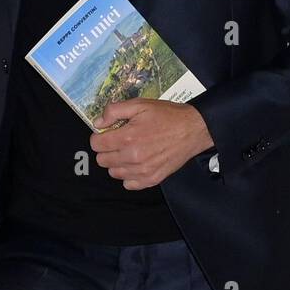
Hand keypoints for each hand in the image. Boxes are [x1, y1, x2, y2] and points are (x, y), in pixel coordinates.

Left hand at [89, 98, 215, 189]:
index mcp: (127, 138)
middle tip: (119, 141)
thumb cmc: (167, 116)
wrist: (192, 129)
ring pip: (114, 173)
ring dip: (117, 162)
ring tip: (128, 151)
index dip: (99, 136)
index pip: (96, 144)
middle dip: (106, 149)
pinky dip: (129, 175)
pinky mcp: (152, 179)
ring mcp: (142, 171)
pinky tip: (136, 164)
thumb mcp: (140, 105)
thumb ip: (114, 111)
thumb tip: (98, 123)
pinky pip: (129, 184)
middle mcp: (132, 157)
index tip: (108, 133)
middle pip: (102, 160)